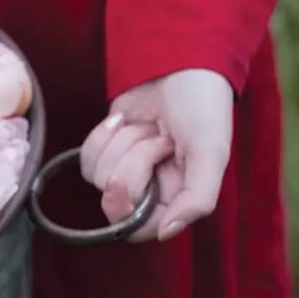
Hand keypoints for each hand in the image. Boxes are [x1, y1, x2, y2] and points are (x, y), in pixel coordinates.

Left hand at [80, 69, 233, 241]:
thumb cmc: (202, 108)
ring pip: (98, 177)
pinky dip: (103, 135)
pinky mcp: (107, 148)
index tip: (122, 183)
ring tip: (148, 126)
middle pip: (115, 201)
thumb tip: (166, 233)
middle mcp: (150, 188)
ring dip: (122, 144)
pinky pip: (87, 157)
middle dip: (130, 164)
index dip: (125, 210)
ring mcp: (126, 168)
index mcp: (178, 197)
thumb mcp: (211, 153)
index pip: (139, 228)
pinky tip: (125, 119)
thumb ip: (197, 199)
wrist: (179, 64)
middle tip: (156, 139)